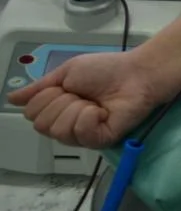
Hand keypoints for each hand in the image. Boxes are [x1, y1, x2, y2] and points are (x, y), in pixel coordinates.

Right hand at [6, 49, 163, 149]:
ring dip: (76, 108)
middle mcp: (68, 125)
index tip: (66, 86)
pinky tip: (102, 111)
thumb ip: (39, 87)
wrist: (137, 73)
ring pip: (59, 130)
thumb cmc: (107, 70)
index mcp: (59, 109)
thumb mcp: (67, 71)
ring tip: (94, 102)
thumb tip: (11, 98)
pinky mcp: (100, 141)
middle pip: (42, 125)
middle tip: (82, 93)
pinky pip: (80, 134)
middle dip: (60, 102)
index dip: (46, 97)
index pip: (32, 114)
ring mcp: (83, 135)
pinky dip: (89, 117)